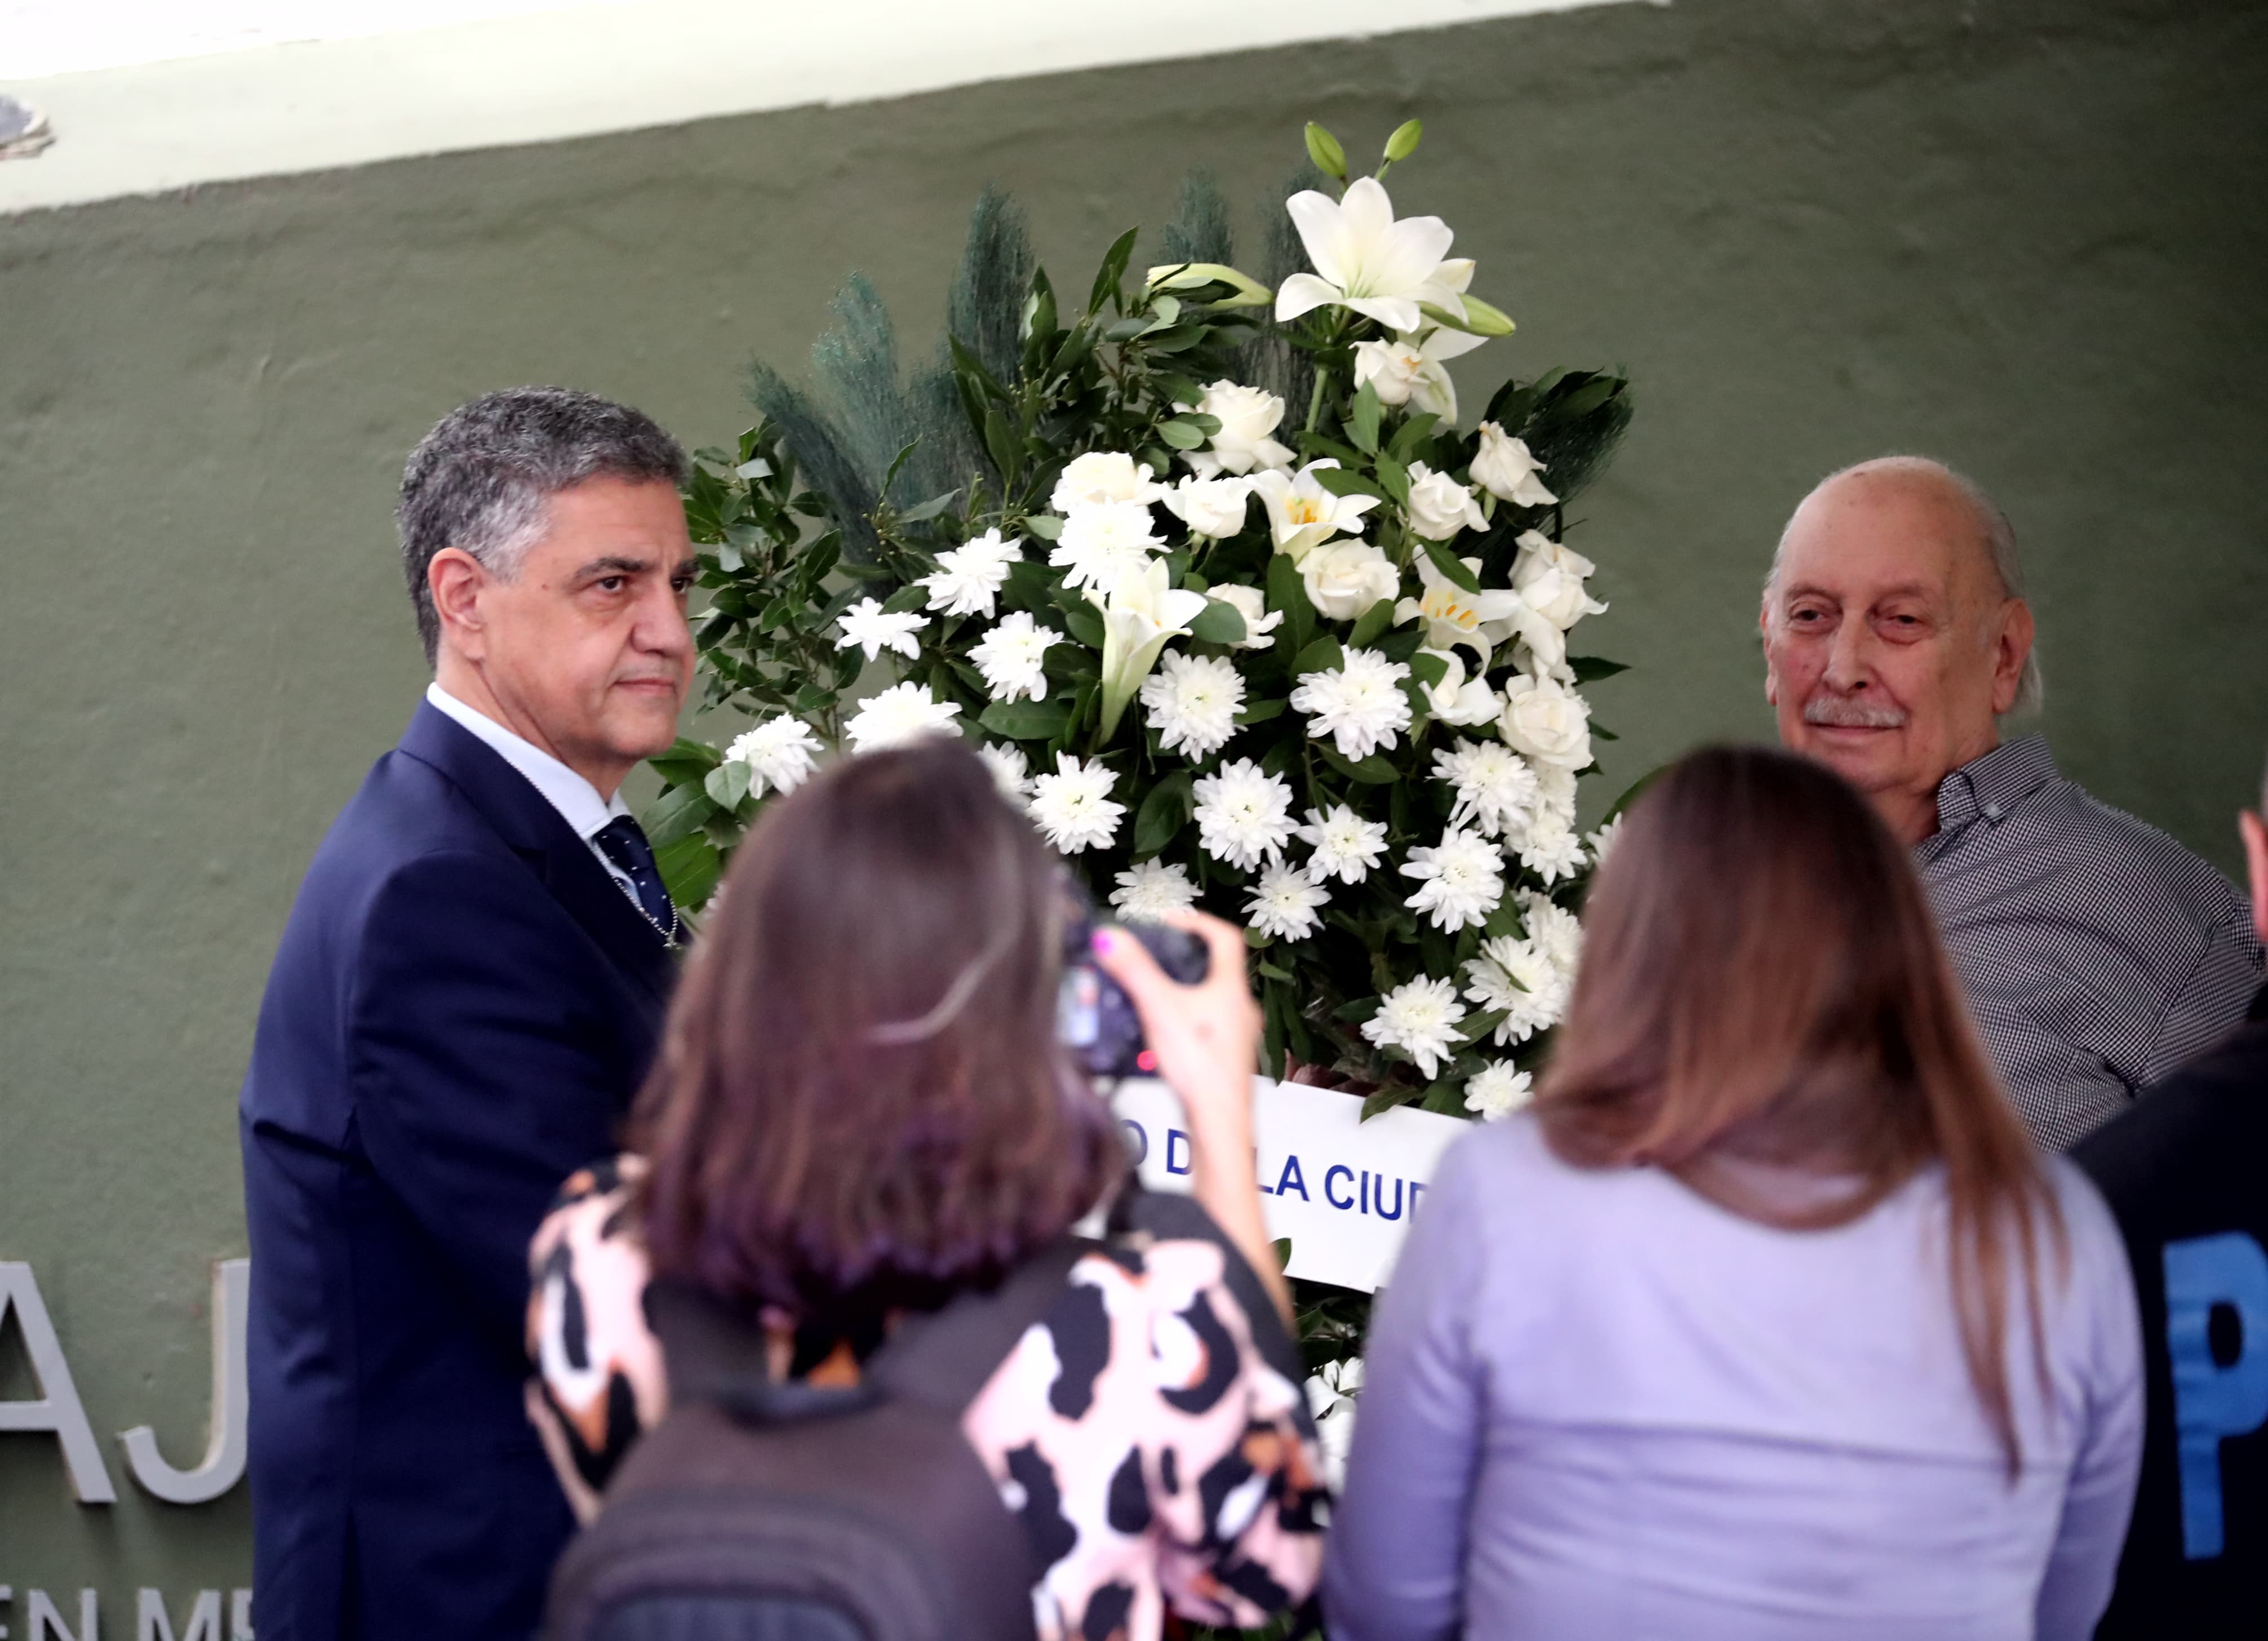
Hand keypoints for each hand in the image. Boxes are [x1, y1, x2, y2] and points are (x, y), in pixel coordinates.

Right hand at [1092, 910, 1288, 1324]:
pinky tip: (1159, 1036)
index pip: (1224, 936)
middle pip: (1216, 967)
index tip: (1170, 918)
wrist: (1219, 1125)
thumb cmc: (1201, 1069)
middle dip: (1183, 957)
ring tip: (1151, 993)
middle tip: (1154, 954)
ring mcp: (1238, 1036)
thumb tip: (1109, 937)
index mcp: (1231, 989)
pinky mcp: (1226, 1060)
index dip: (1197, 920)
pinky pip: (1206, 1027)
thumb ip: (1133, 972)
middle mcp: (1241, 1009)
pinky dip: (1184, 1020)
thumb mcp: (1159, 1009)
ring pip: (1210, 999)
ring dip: (1182, 990)